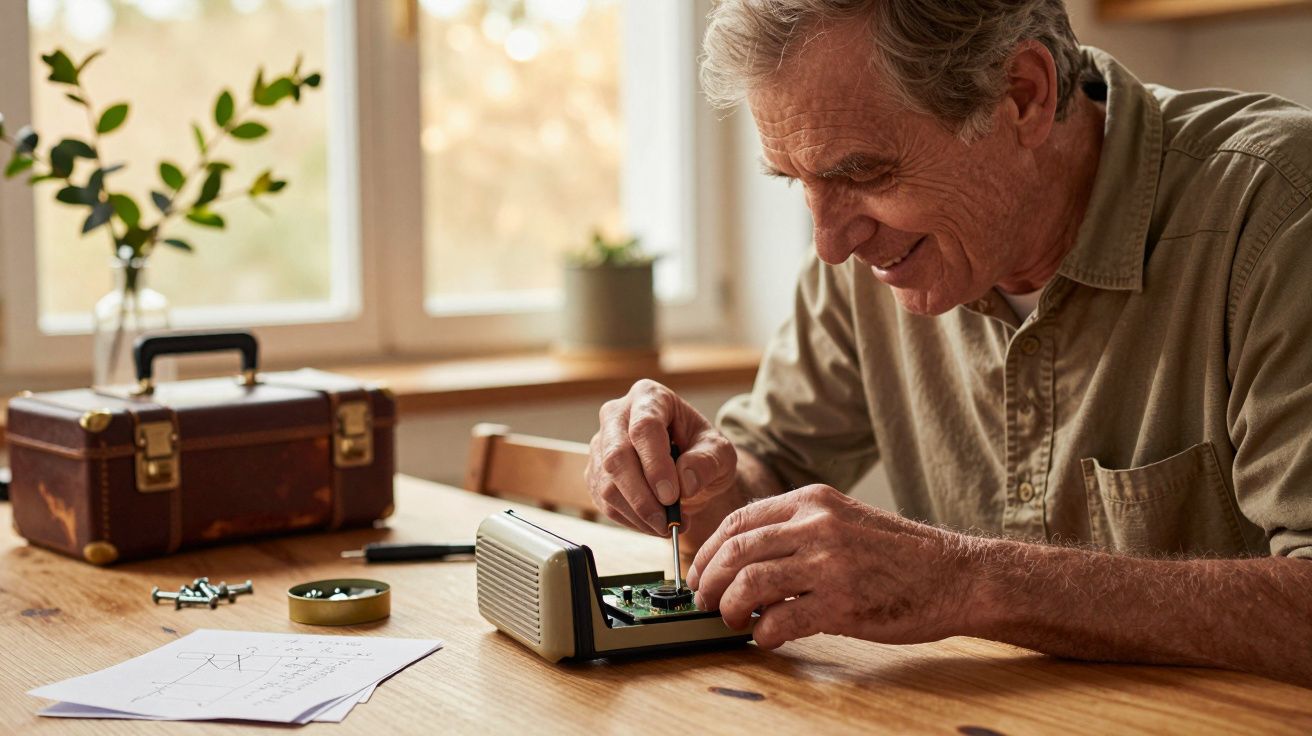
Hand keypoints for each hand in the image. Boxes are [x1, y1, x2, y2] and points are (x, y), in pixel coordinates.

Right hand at [585, 379, 737, 535]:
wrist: (688, 469)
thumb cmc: (703, 452)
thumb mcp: (720, 453)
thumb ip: (707, 462)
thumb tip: (684, 482)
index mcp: (649, 397)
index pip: (644, 428)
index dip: (655, 464)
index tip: (672, 495)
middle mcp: (617, 415)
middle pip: (616, 456)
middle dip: (642, 497)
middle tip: (668, 521)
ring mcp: (601, 444)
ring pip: (607, 484)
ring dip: (639, 514)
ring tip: (669, 525)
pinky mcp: (595, 473)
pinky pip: (605, 502)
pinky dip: (631, 520)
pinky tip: (654, 524)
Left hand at [686, 485, 978, 648]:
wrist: (955, 575)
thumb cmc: (898, 554)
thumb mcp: (844, 519)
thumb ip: (797, 529)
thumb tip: (743, 558)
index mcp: (813, 501)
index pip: (739, 521)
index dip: (709, 552)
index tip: (701, 574)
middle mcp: (817, 526)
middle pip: (736, 552)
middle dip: (709, 582)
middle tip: (706, 603)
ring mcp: (830, 564)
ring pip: (750, 584)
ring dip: (730, 609)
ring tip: (734, 621)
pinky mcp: (843, 604)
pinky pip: (781, 622)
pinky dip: (763, 635)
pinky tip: (768, 638)